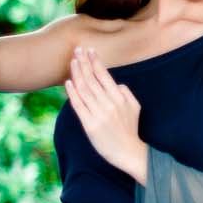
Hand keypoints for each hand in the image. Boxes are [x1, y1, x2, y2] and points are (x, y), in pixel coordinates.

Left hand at [65, 46, 147, 182]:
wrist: (129, 153)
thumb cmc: (130, 130)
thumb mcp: (135, 108)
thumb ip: (126, 93)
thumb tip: (116, 83)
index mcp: (120, 98)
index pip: (105, 75)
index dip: (95, 61)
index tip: (89, 50)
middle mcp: (109, 104)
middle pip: (92, 79)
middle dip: (84, 63)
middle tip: (77, 50)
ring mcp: (99, 115)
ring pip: (84, 90)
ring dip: (77, 74)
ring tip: (72, 62)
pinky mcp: (90, 125)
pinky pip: (79, 106)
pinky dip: (72, 93)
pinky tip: (68, 82)